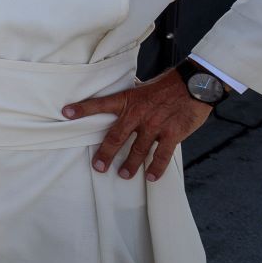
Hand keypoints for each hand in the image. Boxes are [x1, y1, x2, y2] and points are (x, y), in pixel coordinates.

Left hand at [62, 70, 213, 182]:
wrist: (195, 84)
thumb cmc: (168, 86)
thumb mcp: (143, 89)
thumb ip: (132, 101)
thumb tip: (120, 109)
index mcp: (129, 100)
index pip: (101, 104)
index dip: (83, 108)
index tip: (66, 113)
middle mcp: (138, 114)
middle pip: (116, 137)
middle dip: (105, 153)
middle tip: (98, 166)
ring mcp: (155, 126)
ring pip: (138, 149)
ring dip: (130, 164)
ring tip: (123, 175)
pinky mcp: (172, 134)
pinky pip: (162, 155)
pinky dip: (156, 168)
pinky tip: (150, 177)